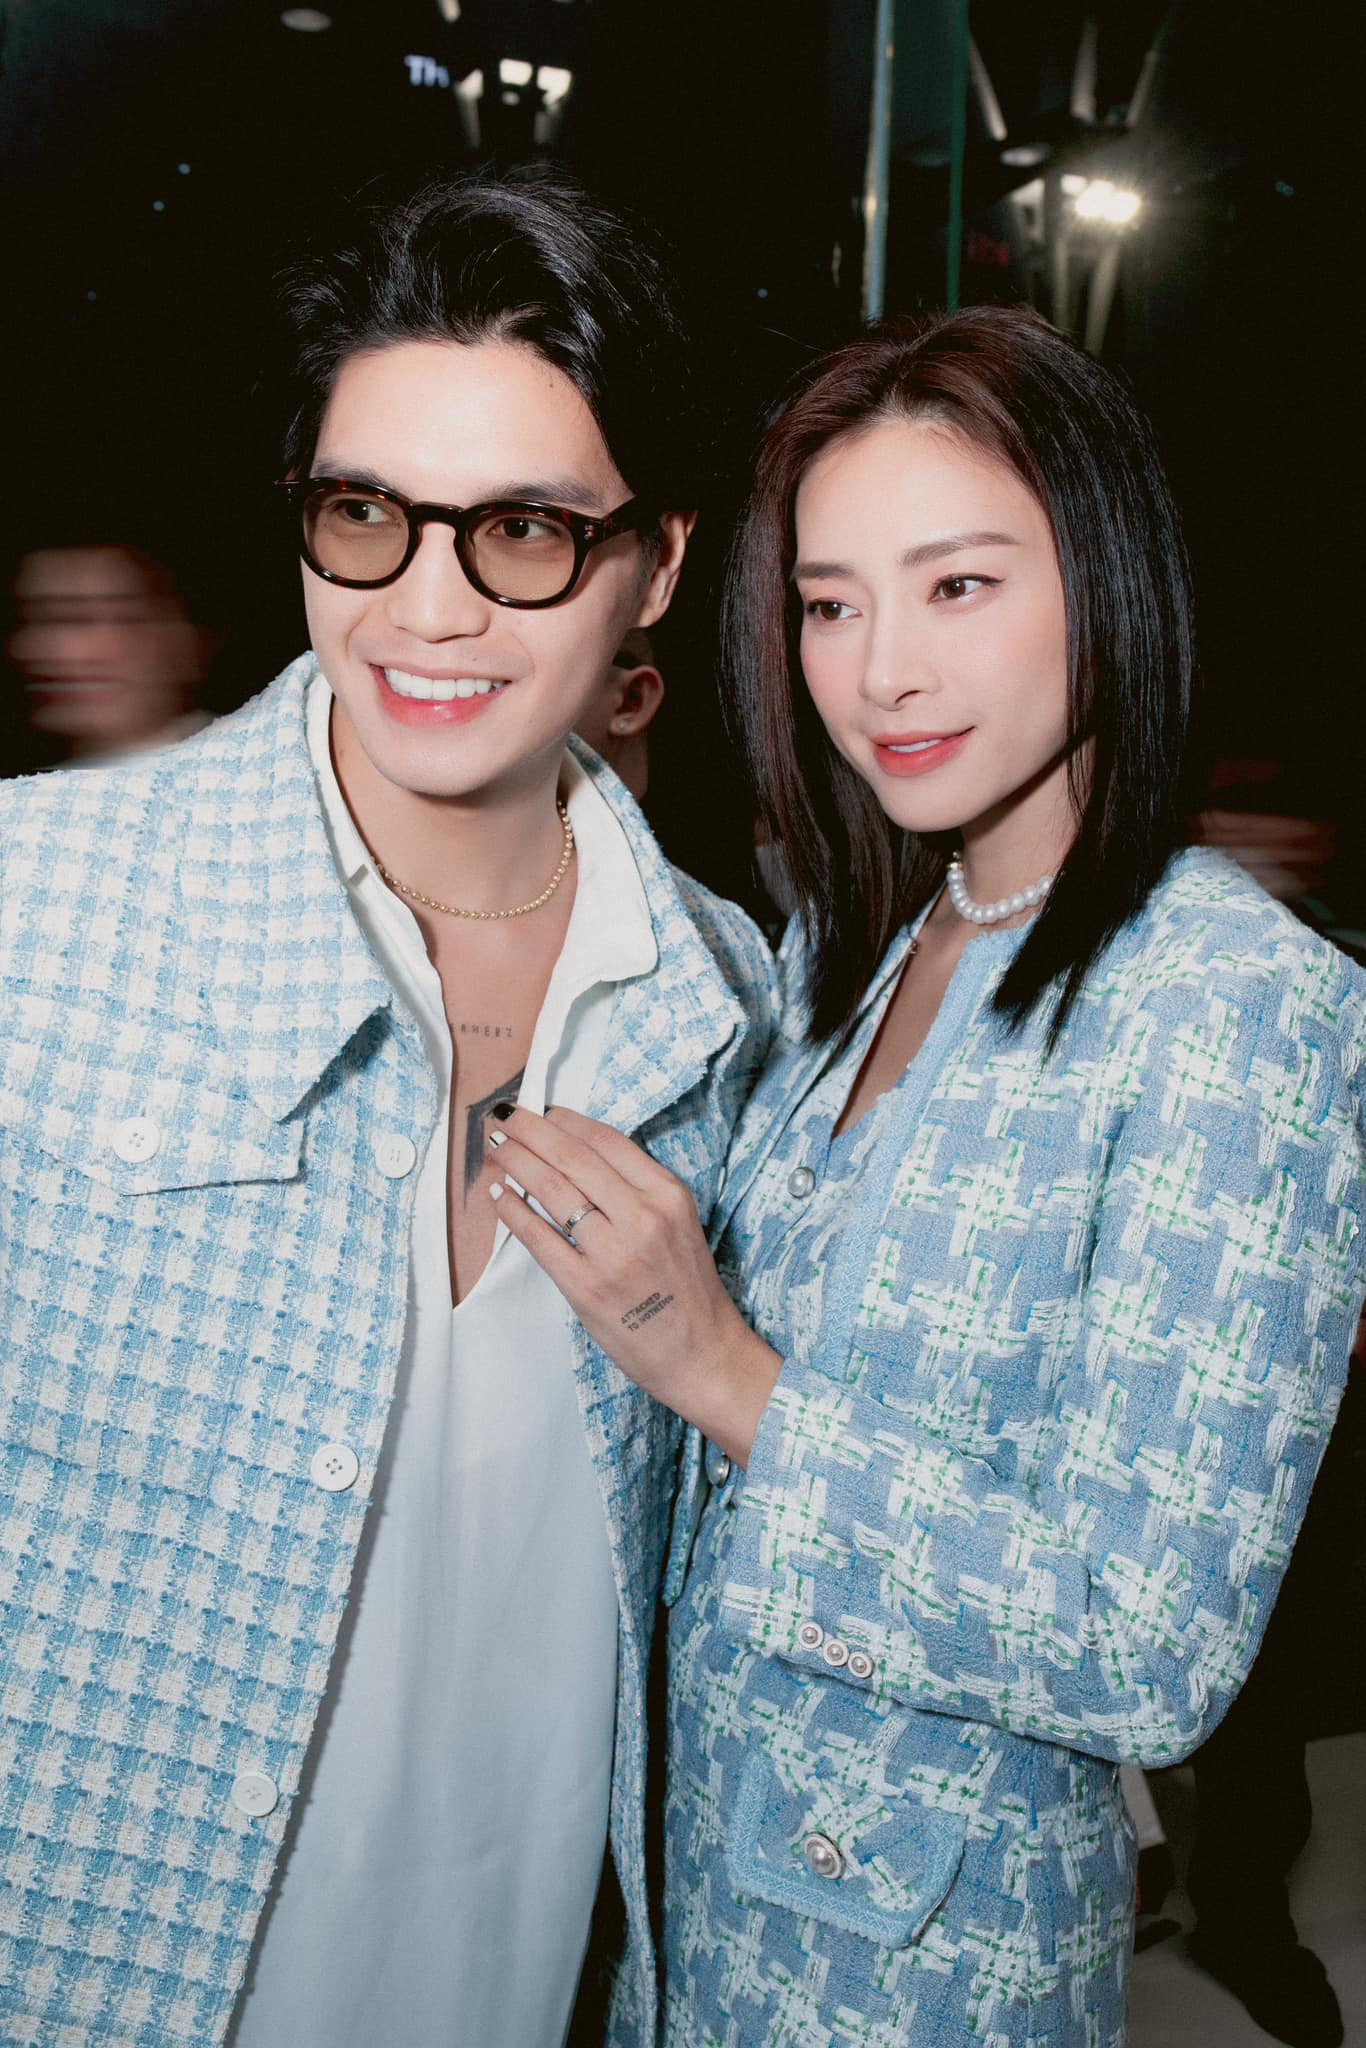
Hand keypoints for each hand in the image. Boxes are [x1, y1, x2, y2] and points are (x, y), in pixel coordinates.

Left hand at [486, 1105, 781, 1465]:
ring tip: (494, 1147)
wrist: (703, 1355)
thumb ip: (637, 1190)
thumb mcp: (679, 1223)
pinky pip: (539, 1239)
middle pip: (572, 1157)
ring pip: (551, 1190)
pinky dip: (514, 1213)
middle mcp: (642, 1217)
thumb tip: (576, 1156)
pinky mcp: (586, 1288)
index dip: (564, 1120)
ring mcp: (613, 1253)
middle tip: (503, 1116)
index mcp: (667, 1194)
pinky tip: (499, 1196)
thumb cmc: (688, 1291)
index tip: (540, 1111)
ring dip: (515, 1161)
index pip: (605, 1140)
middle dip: (529, 1131)